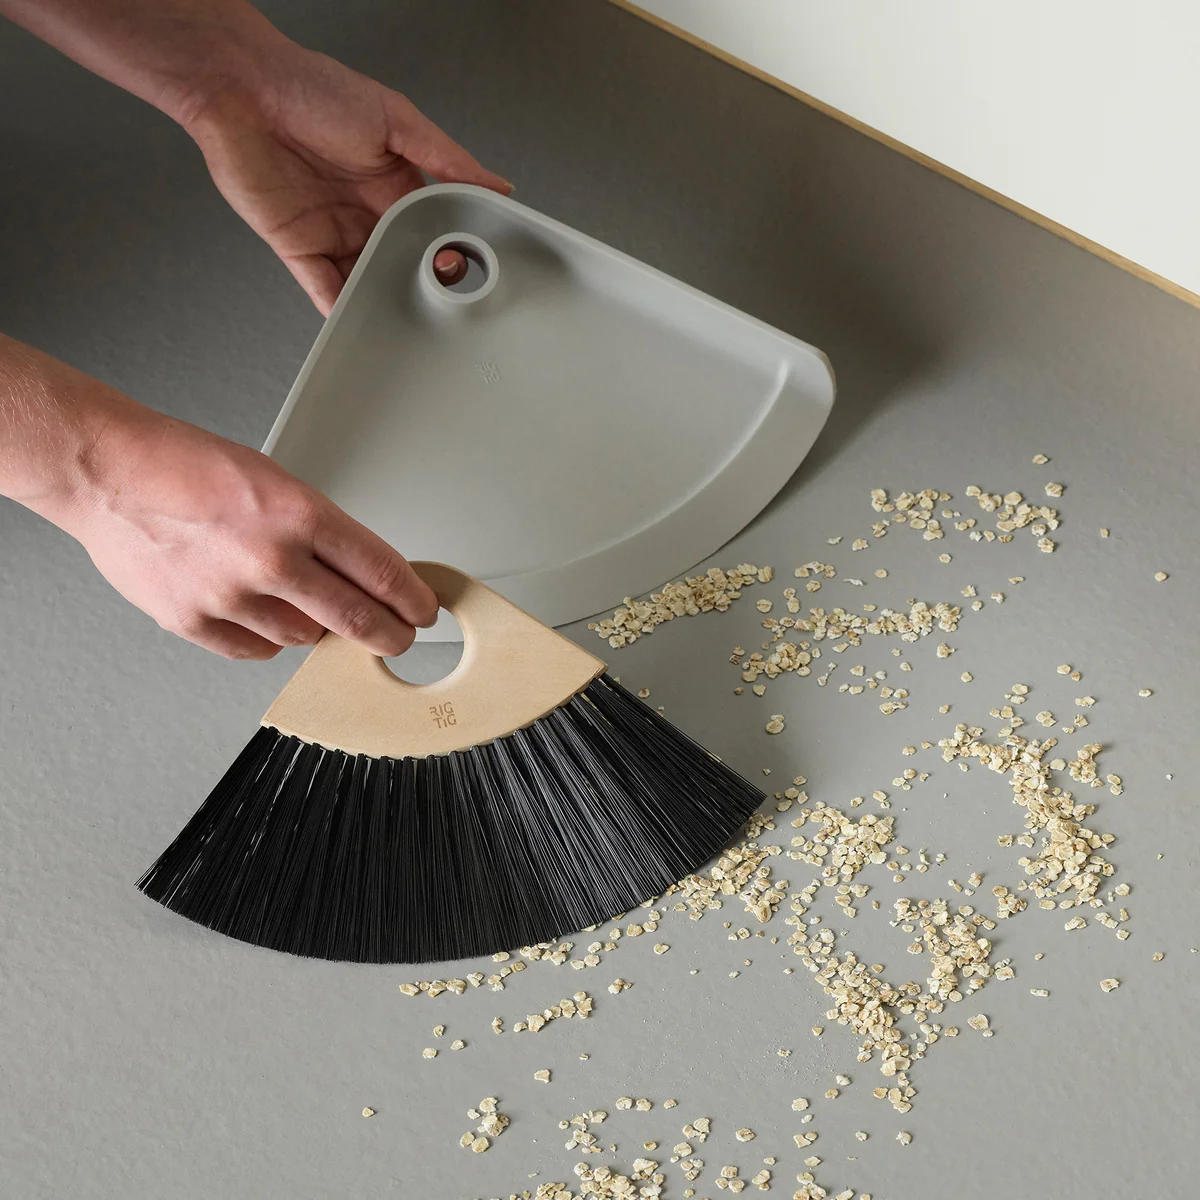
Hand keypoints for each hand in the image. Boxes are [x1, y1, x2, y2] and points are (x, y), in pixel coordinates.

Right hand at [65, 407, 437, 659]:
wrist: (106, 472)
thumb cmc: (185, 465)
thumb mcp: (274, 480)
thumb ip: (318, 530)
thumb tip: (357, 573)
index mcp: (299, 514)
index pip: (381, 572)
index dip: (411, 599)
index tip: (422, 610)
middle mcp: (271, 559)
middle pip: (357, 619)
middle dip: (388, 634)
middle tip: (398, 637)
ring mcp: (231, 596)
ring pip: (305, 638)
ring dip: (318, 629)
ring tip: (308, 607)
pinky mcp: (193, 621)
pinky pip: (254, 650)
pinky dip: (267, 639)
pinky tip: (266, 618)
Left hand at [183, 42, 510, 314]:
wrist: (241, 90)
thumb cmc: (312, 88)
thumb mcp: (396, 119)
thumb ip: (447, 157)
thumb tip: (497, 184)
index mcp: (393, 183)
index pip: (431, 228)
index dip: (448, 249)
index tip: (465, 266)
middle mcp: (365, 212)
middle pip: (402, 261)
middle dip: (421, 283)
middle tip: (440, 300)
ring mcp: (332, 233)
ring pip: (367, 281)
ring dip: (385, 300)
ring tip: (407, 322)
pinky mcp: (297, 248)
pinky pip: (323, 288)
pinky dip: (340, 308)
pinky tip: (359, 322)